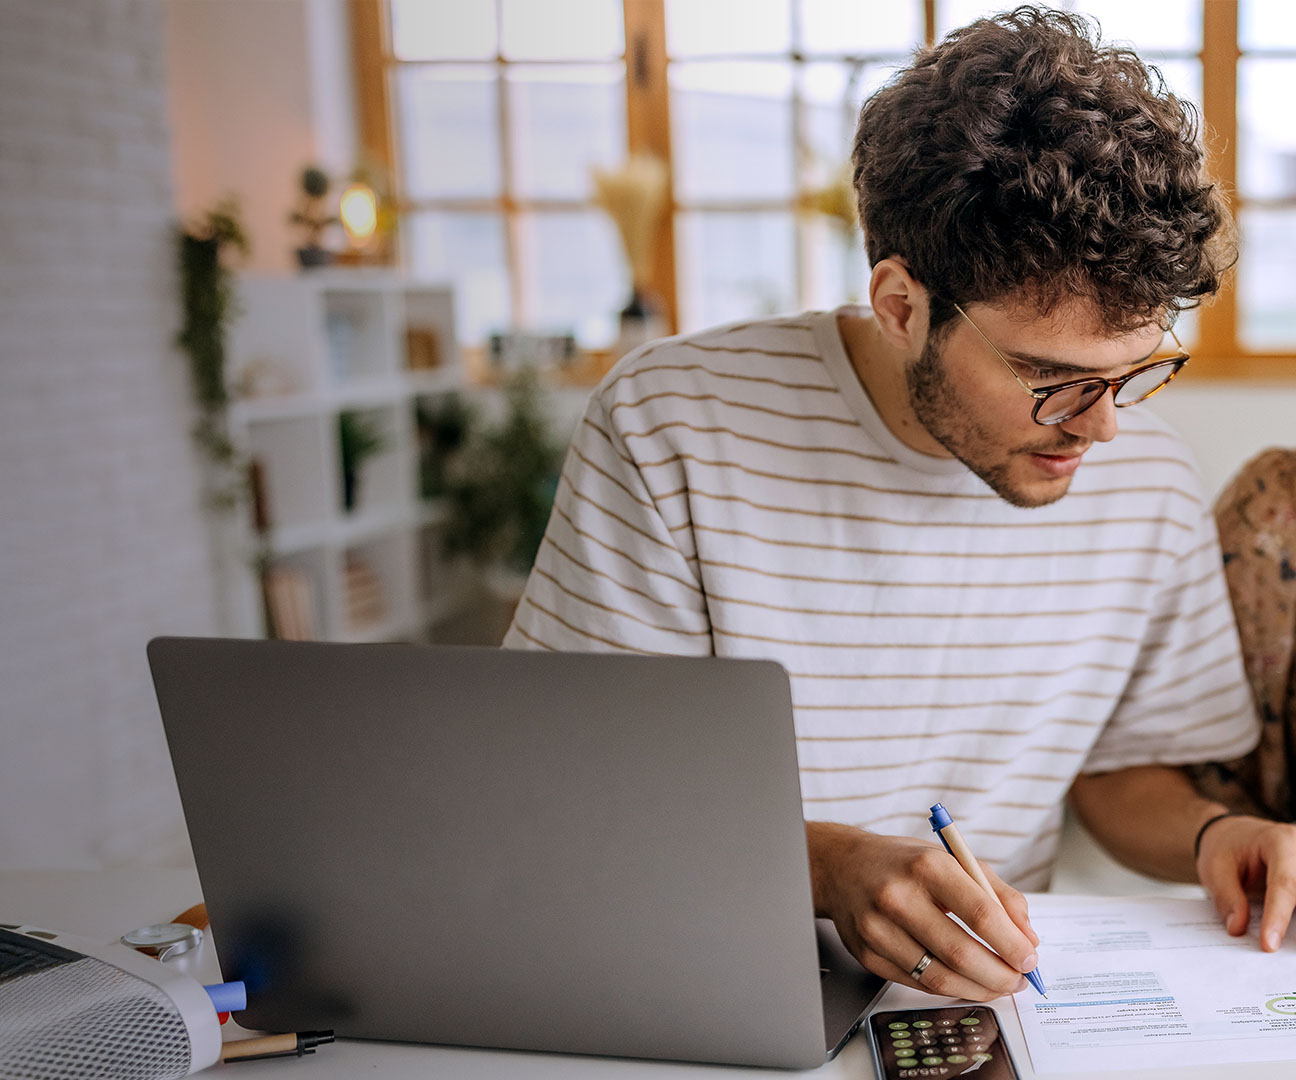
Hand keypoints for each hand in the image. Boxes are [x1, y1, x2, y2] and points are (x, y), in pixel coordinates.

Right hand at [809, 822, 1039, 999]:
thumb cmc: (904, 863)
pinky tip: (964, 982)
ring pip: (940, 978)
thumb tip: (1028, 937)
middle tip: (1018, 980)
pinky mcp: (868, 955)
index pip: (981, 913)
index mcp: (927, 866)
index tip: (1030, 958)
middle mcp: (898, 897)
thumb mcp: (953, 859)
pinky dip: (949, 989)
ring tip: (997, 985)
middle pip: (962, 953)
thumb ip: (997, 893)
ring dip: (978, 989)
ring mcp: (878, 929)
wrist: (842, 867)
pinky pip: (918, 983)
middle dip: (1001, 975)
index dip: (1012, 943)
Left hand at [1196, 814, 1295, 950]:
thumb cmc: (1226, 848)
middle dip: (1294, 925)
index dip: (1278, 917)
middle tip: (1277, 953)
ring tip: (1285, 953)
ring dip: (1295, 926)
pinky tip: (1288, 946)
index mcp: (1280, 842)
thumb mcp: (1215, 867)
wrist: (1235, 836)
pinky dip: (1294, 925)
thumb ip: (1227, 897)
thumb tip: (1237, 929)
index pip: (1284, 884)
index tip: (1269, 945)